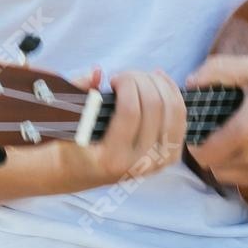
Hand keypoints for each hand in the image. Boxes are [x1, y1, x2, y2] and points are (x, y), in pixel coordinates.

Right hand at [59, 66, 186, 190]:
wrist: (85, 175)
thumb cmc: (72, 147)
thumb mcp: (66, 125)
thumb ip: (78, 96)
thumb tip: (97, 72)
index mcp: (113, 159)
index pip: (131, 111)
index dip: (126, 84)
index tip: (113, 78)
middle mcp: (140, 163)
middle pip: (155, 106)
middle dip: (141, 80)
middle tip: (125, 76)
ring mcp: (160, 162)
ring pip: (173, 109)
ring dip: (158, 84)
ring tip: (139, 77)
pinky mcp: (171, 157)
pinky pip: (181, 117)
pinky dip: (172, 93)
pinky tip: (158, 79)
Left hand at [181, 53, 247, 191]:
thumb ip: (215, 71)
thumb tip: (189, 84)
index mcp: (246, 132)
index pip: (202, 154)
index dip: (194, 141)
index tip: (199, 127)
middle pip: (213, 168)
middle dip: (209, 151)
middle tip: (215, 131)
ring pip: (230, 177)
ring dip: (225, 162)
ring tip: (232, 140)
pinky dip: (243, 168)